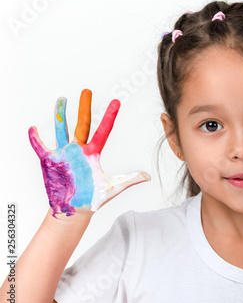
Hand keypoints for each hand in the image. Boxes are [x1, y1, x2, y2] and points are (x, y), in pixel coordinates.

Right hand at [29, 89, 149, 216]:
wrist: (74, 211)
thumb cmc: (92, 199)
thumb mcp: (113, 187)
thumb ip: (130, 179)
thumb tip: (148, 176)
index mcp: (93, 154)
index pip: (103, 130)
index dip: (110, 116)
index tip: (116, 101)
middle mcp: (79, 150)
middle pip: (82, 124)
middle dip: (85, 107)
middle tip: (87, 91)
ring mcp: (64, 154)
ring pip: (62, 129)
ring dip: (61, 115)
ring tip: (62, 100)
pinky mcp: (50, 161)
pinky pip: (40, 146)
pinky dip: (35, 138)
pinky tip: (32, 128)